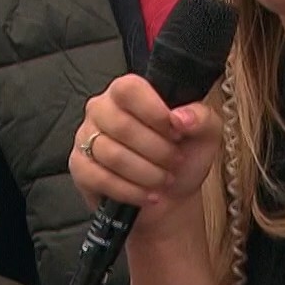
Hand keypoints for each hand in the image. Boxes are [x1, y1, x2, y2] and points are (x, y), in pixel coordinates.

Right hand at [69, 74, 222, 236]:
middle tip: (174, 161)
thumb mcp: (204, 135)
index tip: (176, 133)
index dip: (154, 112)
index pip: (129, 89)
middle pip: (122, 125)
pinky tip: (147, 194)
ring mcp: (86, 137)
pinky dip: (130, 191)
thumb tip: (181, 117)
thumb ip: (201, 118)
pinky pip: (100, 178)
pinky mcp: (80, 167)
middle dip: (156, 151)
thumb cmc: (181, 158)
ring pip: (112, 155)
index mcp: (127, 92)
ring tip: (163, 179)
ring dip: (146, 173)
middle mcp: (101, 109)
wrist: (169, 196)